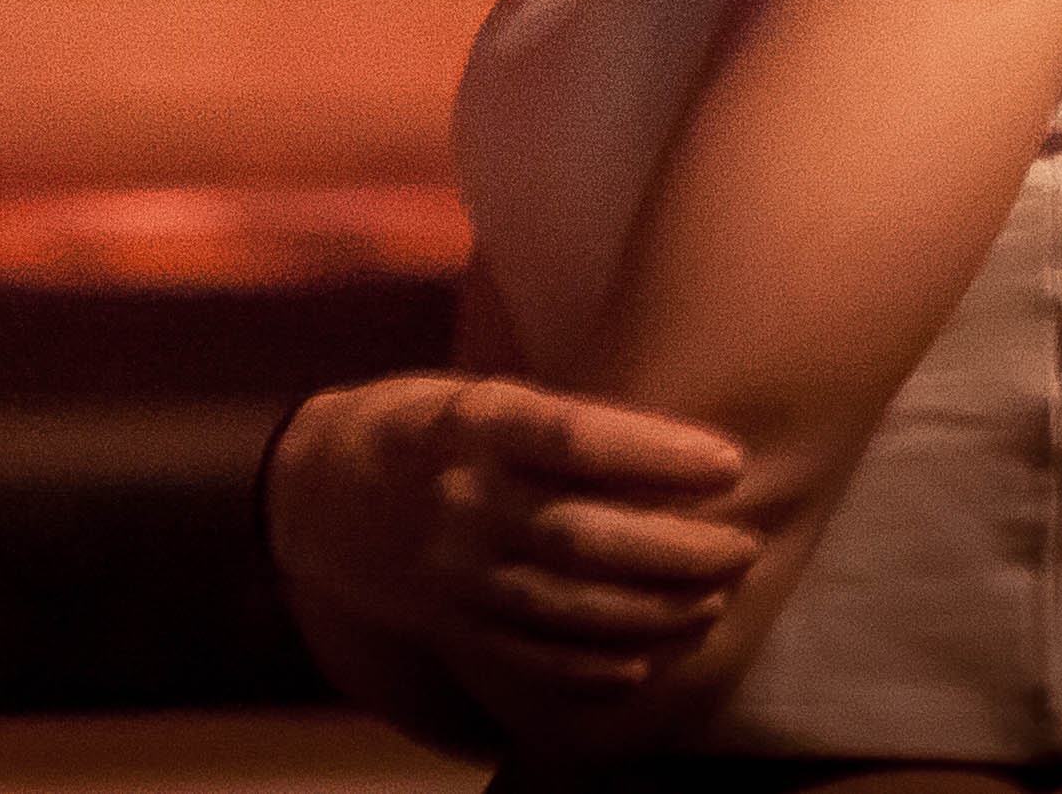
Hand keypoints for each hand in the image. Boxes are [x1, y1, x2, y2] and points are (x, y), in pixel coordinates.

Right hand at [267, 372, 759, 718]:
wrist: (316, 493)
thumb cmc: (419, 426)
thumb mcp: (471, 394)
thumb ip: (550, 422)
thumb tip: (667, 446)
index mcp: (468, 425)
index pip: (572, 438)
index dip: (657, 452)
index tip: (729, 460)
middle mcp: (460, 503)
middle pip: (584, 536)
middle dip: (678, 548)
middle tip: (744, 542)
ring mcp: (455, 575)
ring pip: (570, 607)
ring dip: (656, 611)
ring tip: (715, 597)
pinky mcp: (453, 628)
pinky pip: (534, 661)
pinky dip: (597, 668)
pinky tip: (648, 658)